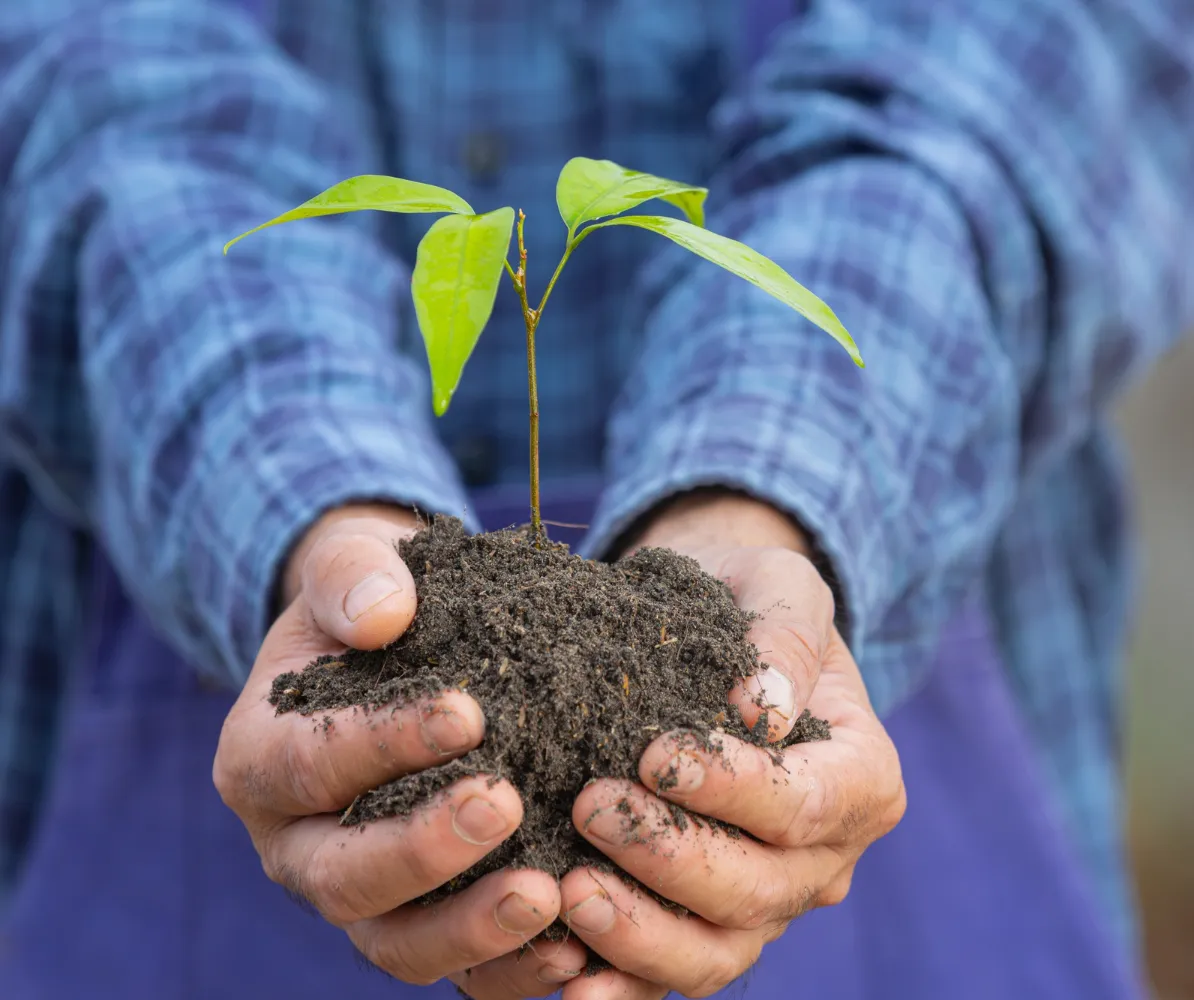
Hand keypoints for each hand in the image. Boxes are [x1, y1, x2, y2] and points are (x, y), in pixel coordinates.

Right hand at [213, 505, 586, 991]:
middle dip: (423, 849)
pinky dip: (506, 969)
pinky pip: (453, 970)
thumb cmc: (366, 613)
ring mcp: (356, 897)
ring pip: (395, 944)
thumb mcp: (350, 573)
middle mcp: (296, 845)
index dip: (383, 743)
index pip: (309, 764)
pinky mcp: (414, 924)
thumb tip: (382, 613)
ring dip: (470, 927)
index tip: (466, 713)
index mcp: (260, 759)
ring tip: (548, 893)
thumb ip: (354, 577)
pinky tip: (573, 946)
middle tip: (503, 802)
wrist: (386, 653)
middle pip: (343, 877)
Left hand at [551, 493, 905, 998]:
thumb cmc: (742, 601)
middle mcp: (822, 857)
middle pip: (760, 889)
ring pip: (718, 952)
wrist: (703, 634)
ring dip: (642, 934)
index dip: (732, 791)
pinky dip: (621, 984)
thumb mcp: (778, 582)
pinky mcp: (706, 923)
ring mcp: (766, 901)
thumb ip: (785, 631)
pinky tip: (562, 975)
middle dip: (672, 857)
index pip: (805, 803)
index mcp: (858, 776)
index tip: (652, 754)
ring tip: (569, 891)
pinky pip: (671, 973)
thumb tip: (762, 708)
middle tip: (591, 807)